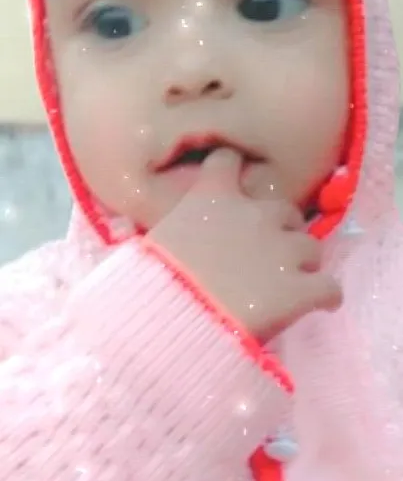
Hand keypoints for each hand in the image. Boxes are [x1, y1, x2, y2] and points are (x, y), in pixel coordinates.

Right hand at [147, 149, 341, 341]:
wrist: (170, 320)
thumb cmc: (151, 282)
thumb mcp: (154, 239)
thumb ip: (177, 224)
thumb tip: (169, 230)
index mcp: (212, 197)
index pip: (229, 161)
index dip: (236, 172)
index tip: (237, 185)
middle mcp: (254, 214)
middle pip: (284, 210)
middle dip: (279, 229)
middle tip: (265, 254)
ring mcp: (282, 250)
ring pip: (312, 247)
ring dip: (302, 262)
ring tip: (291, 284)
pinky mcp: (301, 288)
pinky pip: (329, 287)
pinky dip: (326, 295)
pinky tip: (321, 306)